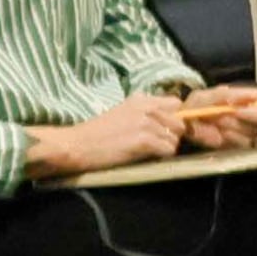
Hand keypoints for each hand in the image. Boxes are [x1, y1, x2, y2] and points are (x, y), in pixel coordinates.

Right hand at [26, 94, 186, 178]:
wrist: (76, 145)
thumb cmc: (97, 133)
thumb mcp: (123, 113)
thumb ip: (145, 112)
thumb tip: (171, 119)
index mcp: (141, 99)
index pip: (176, 103)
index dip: (174, 118)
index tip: (166, 128)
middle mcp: (146, 107)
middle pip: (180, 122)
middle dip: (173, 134)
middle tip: (157, 143)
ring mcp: (146, 123)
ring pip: (176, 138)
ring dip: (165, 147)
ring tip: (148, 151)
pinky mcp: (144, 140)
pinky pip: (168, 149)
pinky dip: (161, 156)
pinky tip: (145, 156)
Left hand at [178, 85, 256, 149]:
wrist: (182, 126)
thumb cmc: (198, 106)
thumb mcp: (210, 96)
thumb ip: (230, 97)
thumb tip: (248, 99)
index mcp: (253, 100)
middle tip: (237, 110)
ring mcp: (250, 134)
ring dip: (236, 127)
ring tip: (216, 121)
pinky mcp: (241, 149)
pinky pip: (244, 146)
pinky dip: (229, 139)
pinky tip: (217, 134)